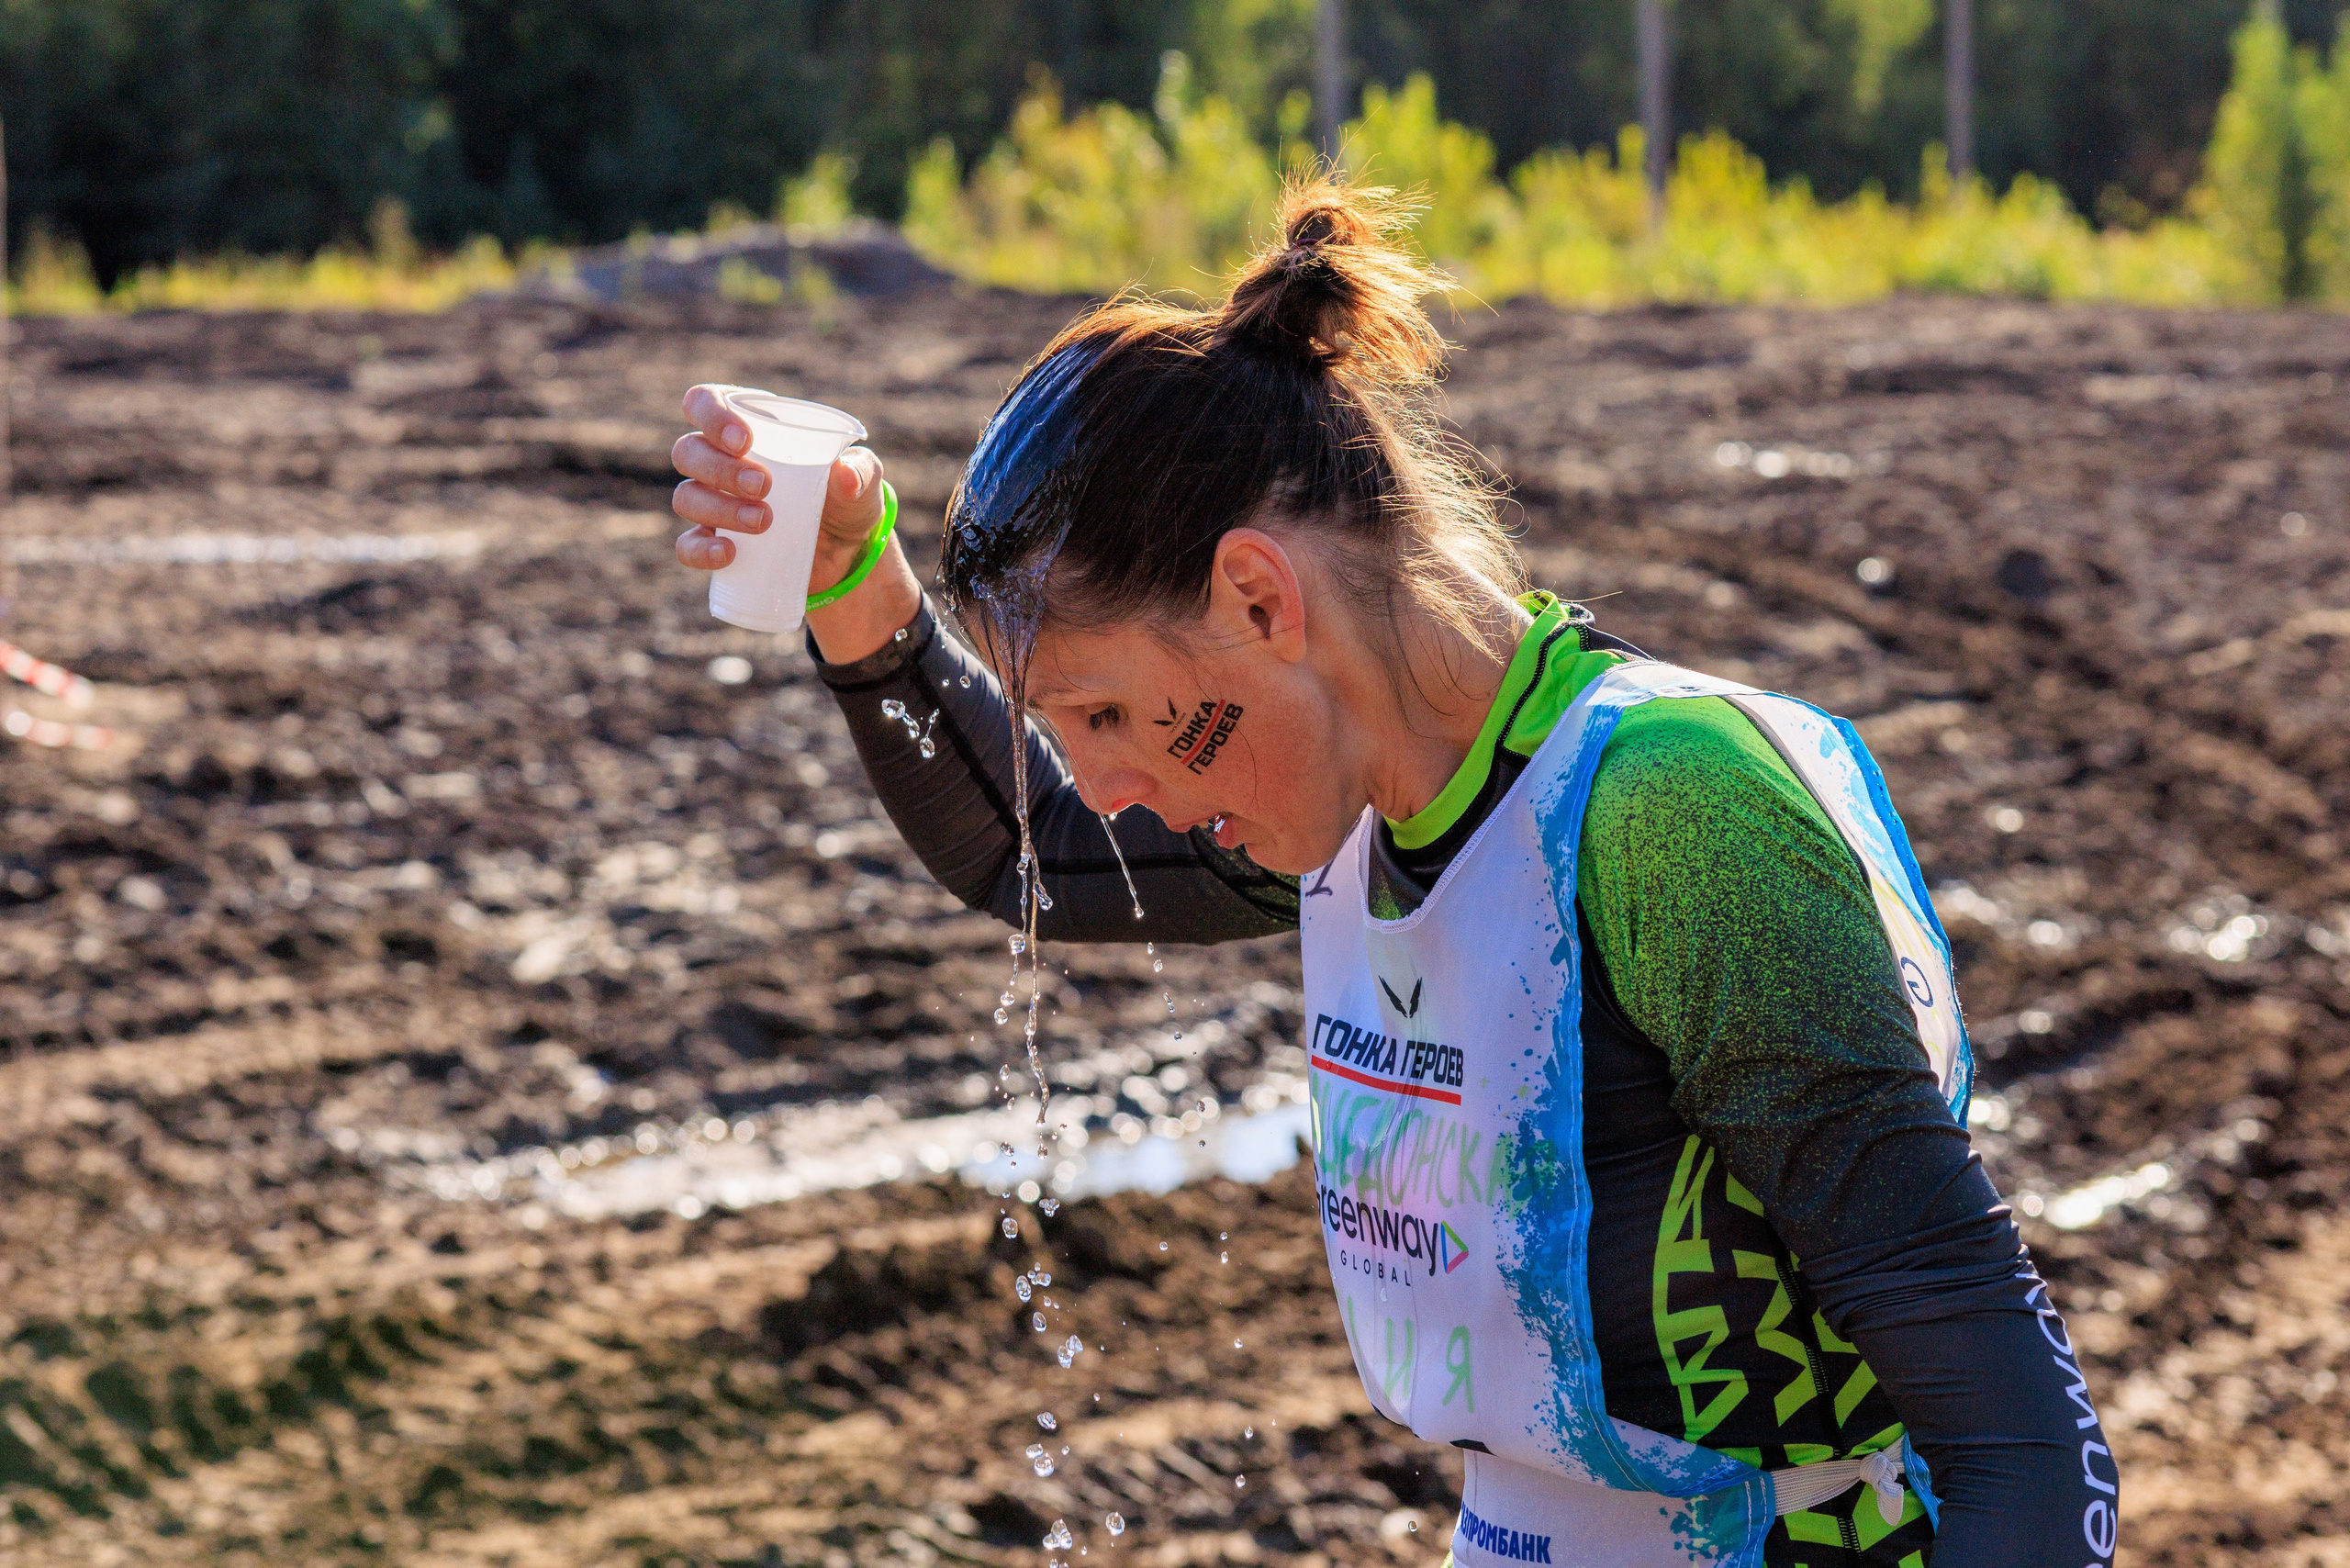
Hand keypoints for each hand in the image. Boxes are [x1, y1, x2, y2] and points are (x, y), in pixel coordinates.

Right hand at [670, 384, 920, 660]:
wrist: (848, 555)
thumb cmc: (847, 499)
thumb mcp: (863, 480)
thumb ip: (861, 471)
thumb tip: (844, 474)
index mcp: (746, 426)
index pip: (704, 402)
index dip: (711, 415)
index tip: (744, 441)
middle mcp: (718, 460)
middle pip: (689, 452)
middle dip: (721, 468)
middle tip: (764, 486)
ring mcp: (712, 503)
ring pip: (687, 497)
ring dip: (719, 508)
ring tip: (764, 521)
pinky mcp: (714, 544)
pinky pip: (687, 547)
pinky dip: (701, 551)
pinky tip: (729, 554)